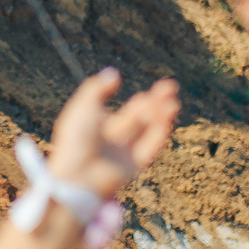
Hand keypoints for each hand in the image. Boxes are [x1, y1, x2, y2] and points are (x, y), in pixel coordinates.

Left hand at [47, 69, 180, 198]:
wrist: (77, 175)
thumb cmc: (76, 140)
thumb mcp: (83, 107)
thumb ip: (97, 88)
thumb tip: (115, 74)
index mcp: (102, 128)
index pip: (129, 113)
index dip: (142, 102)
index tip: (151, 91)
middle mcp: (116, 141)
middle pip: (143, 120)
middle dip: (156, 105)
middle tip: (170, 87)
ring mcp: (126, 154)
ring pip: (150, 132)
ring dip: (162, 116)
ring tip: (172, 101)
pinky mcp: (135, 167)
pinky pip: (152, 147)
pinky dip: (161, 131)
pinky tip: (168, 115)